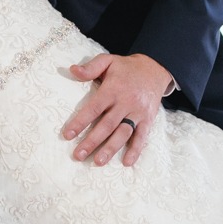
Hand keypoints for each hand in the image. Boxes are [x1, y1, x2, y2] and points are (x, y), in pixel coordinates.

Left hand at [62, 51, 172, 168]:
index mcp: (113, 88)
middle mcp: (126, 102)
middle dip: (92, 141)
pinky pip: (142, 136)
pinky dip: (135, 150)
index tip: (67, 135)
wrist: (155, 69)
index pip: (94, 108)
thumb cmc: (126, 67)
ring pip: (123, 133)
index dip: (80, 122)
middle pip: (107, 125)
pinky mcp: (148, 119)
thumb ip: (90, 67)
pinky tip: (126, 162)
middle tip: (78, 155)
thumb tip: (72, 70)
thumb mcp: (108, 60)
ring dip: (111, 148)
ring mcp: (138, 112)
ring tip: (98, 161)